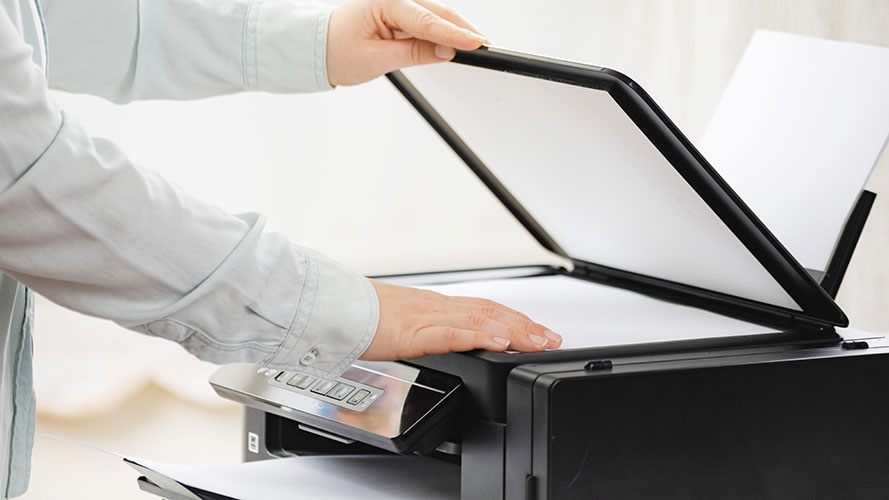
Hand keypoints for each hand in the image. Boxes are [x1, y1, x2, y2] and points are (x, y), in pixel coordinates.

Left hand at [326, 0, 486, 86]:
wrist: (318, 48)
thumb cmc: (337, 50)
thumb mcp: (377, 59)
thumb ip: (414, 53)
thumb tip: (445, 52)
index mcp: (383, 2)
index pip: (427, 21)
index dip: (454, 34)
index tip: (476, 43)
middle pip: (437, 13)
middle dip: (462, 29)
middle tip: (485, 46)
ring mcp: (397, 4)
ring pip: (435, 16)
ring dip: (454, 31)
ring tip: (476, 46)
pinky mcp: (400, 13)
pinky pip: (426, 22)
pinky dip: (442, 32)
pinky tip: (456, 42)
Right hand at [360, 280, 562, 360]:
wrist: (330, 306)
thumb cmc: (355, 317)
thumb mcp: (395, 325)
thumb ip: (417, 333)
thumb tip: (429, 343)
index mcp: (432, 307)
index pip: (482, 309)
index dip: (513, 319)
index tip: (536, 331)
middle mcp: (435, 307)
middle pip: (490, 311)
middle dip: (525, 325)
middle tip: (553, 338)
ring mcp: (426, 316)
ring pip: (480, 319)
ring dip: (515, 330)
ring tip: (540, 341)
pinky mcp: (412, 330)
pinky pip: (452, 332)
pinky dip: (480, 336)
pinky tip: (500, 342)